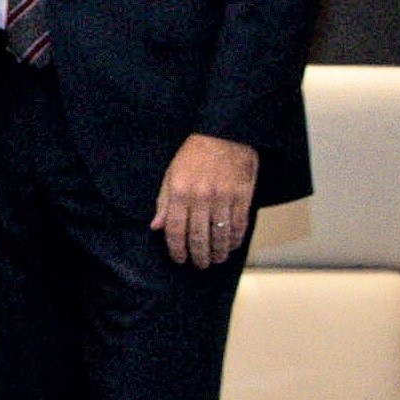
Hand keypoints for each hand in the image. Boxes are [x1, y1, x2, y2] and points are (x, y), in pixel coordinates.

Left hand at [151, 133, 260, 270]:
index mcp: (180, 192)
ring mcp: (224, 198)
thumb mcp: (170, 174)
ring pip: (221, 234)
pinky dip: (235, 238)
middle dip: (198, 255)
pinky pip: (239, 224)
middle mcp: (202, 198)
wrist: (225, 134)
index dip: (176, 249)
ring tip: (216, 260)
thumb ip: (164, 202)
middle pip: (199, 236)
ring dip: (218, 251)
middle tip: (199, 265)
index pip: (176, 230)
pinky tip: (231, 246)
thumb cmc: (194, 154)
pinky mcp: (243, 196)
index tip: (179, 259)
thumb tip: (156, 227)